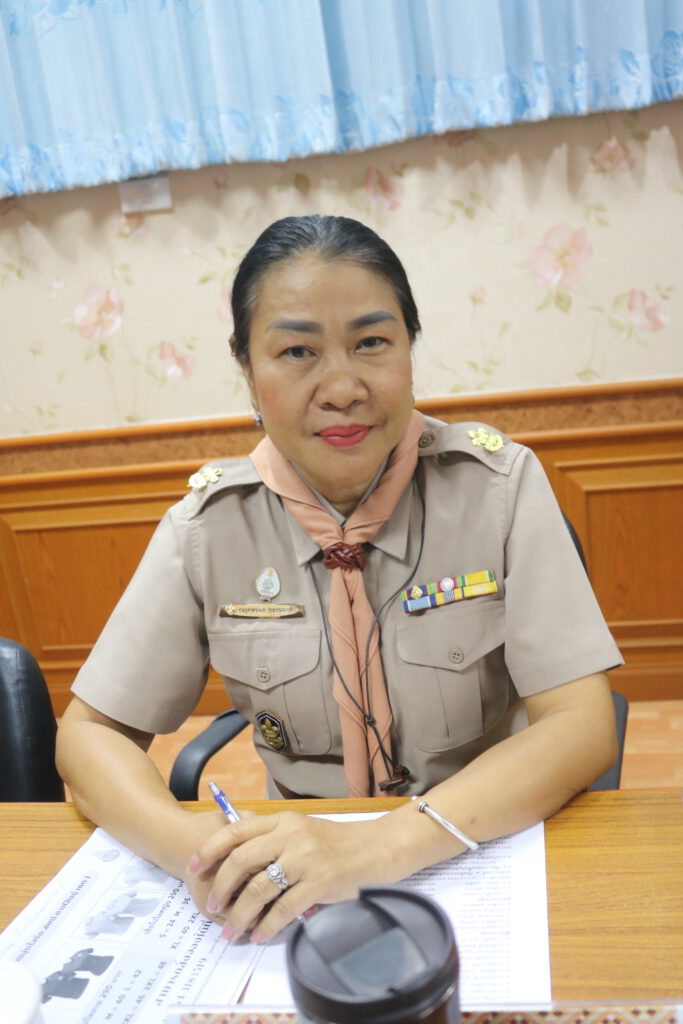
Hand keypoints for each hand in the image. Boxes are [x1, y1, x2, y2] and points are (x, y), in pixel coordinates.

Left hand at [186, 811, 389, 941]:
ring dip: (240, 913)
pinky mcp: (320, 882)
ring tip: (230, 930)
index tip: (193, 867)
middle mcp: (291, 835)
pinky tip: (259, 935)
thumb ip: (273, 838)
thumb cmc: (337, 842)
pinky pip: (284, 908)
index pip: (237, 831)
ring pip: (259, 888)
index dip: (210, 849)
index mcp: (283, 820)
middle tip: (212, 905)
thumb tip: (236, 855)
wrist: (376, 848)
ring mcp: (305, 859)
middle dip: (221, 886)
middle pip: (241, 860)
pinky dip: (267, 926)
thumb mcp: (302, 829)